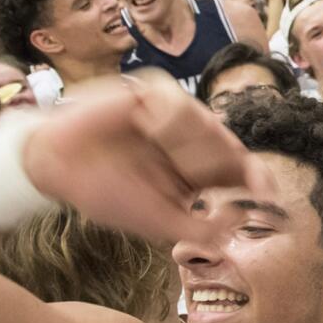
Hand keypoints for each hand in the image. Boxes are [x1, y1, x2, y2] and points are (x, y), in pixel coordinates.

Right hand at [21, 76, 272, 245]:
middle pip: (232, 150)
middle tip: (192, 171)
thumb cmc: (105, 192)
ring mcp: (176, 119)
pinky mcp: (155, 94)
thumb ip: (196, 228)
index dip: (258, 182)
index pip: (240, 175)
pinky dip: (167, 119)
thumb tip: (237, 227)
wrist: (55, 163)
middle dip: (220, 162)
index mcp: (196, 175)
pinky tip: (145, 125)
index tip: (268, 195)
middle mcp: (193, 146)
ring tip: (154, 148)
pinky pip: (181, 103)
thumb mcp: (155, 220)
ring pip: (211, 127)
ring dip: (186, 144)